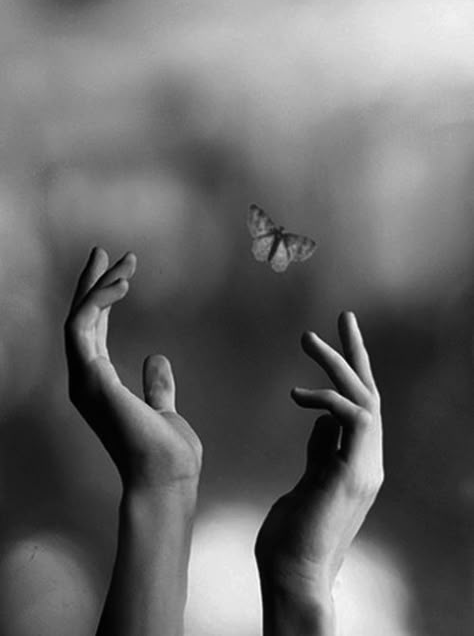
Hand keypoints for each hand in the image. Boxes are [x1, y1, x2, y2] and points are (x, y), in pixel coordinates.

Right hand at [64, 247, 201, 494]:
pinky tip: (122, 283)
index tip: (120, 274)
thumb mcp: (163, 408)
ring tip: (123, 261)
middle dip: (92, 283)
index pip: (96, 333)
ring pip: (78, 318)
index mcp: (100, 384)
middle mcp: (86, 380)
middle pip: (82, 320)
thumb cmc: (165, 453)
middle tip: (105, 252)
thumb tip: (157, 359)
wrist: (167, 479)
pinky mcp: (91, 378)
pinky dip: (98, 301)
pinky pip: (83, 327)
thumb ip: (157, 385)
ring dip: (98, 285)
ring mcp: (84, 380)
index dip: (103, 301)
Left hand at [255, 312, 382, 608]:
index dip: (349, 370)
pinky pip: (353, 419)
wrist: (295, 576)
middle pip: (370, 392)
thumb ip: (320, 451)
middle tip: (344, 315)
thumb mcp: (308, 481)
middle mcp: (368, 460)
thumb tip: (320, 421)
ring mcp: (365, 467)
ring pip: (365, 397)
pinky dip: (327, 399)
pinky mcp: (354, 474)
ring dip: (338, 363)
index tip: (333, 342)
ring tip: (308, 338)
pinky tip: (297, 394)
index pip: (359, 404)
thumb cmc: (293, 535)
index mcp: (356, 460)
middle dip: (356, 352)